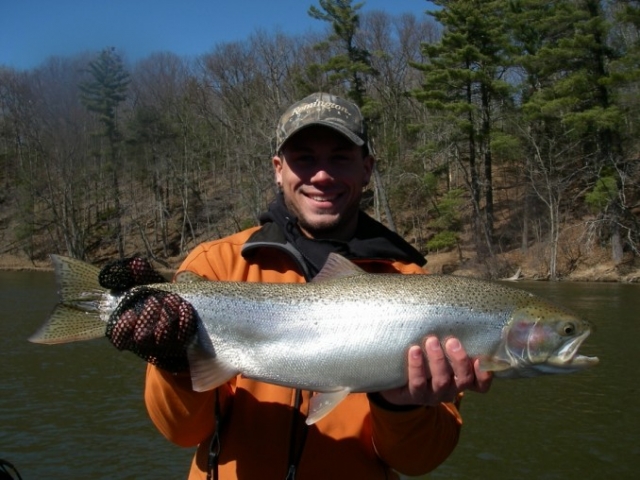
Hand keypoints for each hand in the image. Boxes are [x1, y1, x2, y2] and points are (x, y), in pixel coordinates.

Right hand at [100, 257, 197, 371]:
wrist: (186, 310)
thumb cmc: (161, 300)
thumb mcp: (150, 286)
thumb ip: (141, 275)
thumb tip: (135, 263)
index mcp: (132, 329)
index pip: (119, 338)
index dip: (122, 329)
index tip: (130, 314)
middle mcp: (146, 341)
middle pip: (142, 338)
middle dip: (148, 317)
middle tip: (155, 300)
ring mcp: (165, 345)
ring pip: (163, 338)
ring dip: (166, 316)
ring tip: (171, 299)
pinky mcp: (184, 343)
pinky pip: (183, 336)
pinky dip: (184, 320)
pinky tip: (184, 306)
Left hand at [380, 336, 491, 406]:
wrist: (394, 379)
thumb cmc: (424, 358)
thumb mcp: (440, 350)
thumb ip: (449, 340)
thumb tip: (455, 311)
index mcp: (460, 379)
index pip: (480, 384)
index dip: (484, 375)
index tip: (480, 358)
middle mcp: (450, 389)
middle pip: (463, 380)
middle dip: (459, 360)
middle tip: (452, 341)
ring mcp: (432, 394)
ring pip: (441, 381)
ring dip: (438, 361)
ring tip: (432, 341)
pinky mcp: (413, 395)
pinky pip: (418, 383)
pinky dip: (417, 367)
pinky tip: (414, 351)